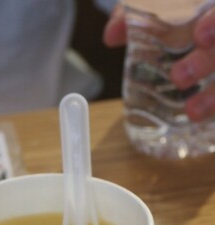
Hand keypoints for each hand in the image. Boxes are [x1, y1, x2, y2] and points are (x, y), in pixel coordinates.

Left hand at [103, 5, 214, 121]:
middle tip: (178, 77)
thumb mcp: (160, 8)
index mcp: (210, 9)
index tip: (200, 36)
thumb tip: (111, 36)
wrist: (198, 28)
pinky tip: (203, 122)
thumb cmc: (179, 16)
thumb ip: (135, 15)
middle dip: (206, 63)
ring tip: (193, 113)